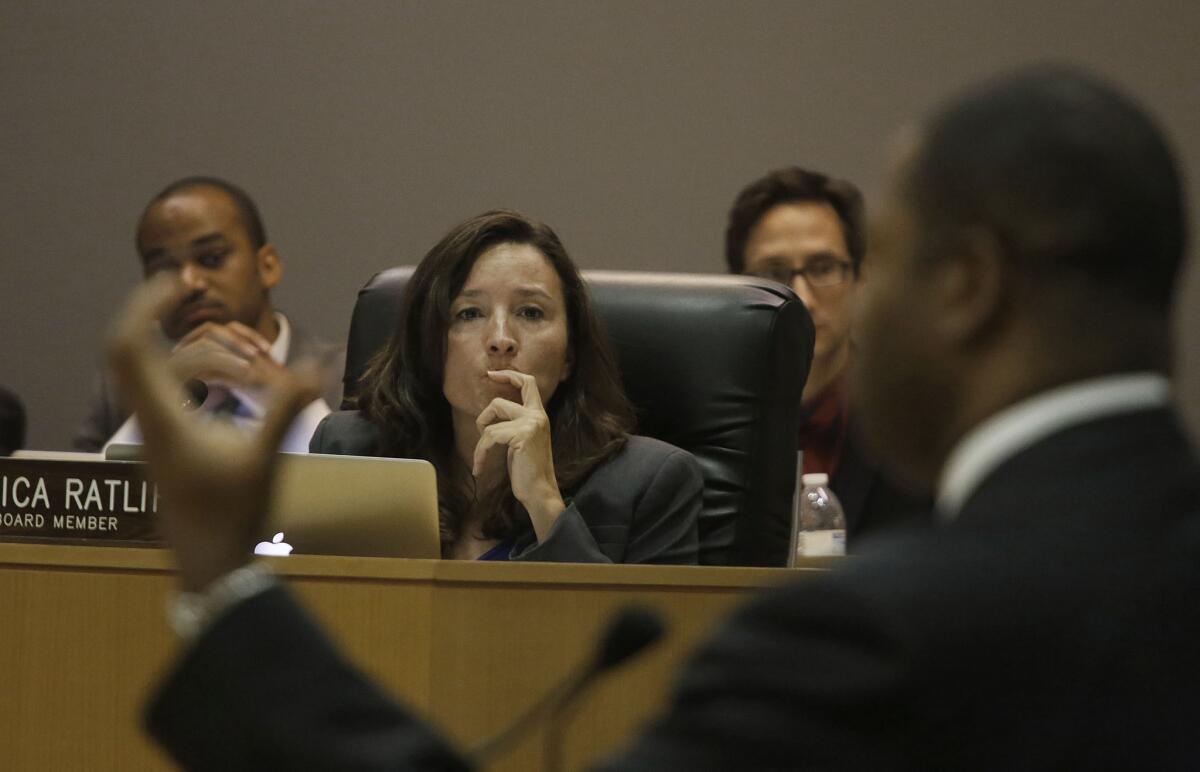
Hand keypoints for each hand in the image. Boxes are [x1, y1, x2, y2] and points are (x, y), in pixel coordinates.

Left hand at [107, 276, 318, 591]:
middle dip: (152, 309)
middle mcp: (147, 418)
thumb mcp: (267, 456)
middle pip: (126, 347)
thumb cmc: (235, 514)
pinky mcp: (159, 440)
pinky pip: (158, 386)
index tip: (178, 282)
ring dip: (177, 342)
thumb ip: (289, 405)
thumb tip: (318, 362)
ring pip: (145, 367)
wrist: (209, 563)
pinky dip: (183, 366)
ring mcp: (149, 430)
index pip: (130, 345)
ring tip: (223, 334)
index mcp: (163, 417)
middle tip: (186, 286)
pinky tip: (217, 370)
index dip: (146, 304)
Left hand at [472, 370, 565, 540]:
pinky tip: (480, 468)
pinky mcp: (522, 435)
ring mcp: (530, 424)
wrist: (539, 491)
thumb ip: (515, 424)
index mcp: (539, 415)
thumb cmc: (528, 470)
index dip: (509, 375)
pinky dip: (480, 453)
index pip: (528, 383)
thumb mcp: (523, 441)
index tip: (492, 375)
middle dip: (483, 417)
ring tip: (481, 459)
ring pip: (490, 424)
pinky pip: (489, 437)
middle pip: (498, 402)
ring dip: (480, 444)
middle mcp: (537, 416)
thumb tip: (492, 416)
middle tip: (479, 431)